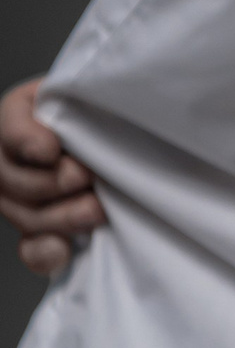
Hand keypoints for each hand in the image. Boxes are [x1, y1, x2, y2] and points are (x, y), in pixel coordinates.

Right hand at [1, 78, 104, 274]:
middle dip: (58, 181)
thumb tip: (55, 146)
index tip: (52, 149)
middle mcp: (5, 161)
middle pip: (18, 181)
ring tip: (99, 209)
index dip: (29, 142)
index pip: (11, 131)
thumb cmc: (97, 111)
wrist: (112, 132)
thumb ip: (73, 106)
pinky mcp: (38, 230)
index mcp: (15, 119)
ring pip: (28, 217)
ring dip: (65, 216)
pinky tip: (65, 248)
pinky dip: (48, 252)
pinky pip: (32, 250)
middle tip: (90, 176)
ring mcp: (17, 200)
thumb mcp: (83, 95)